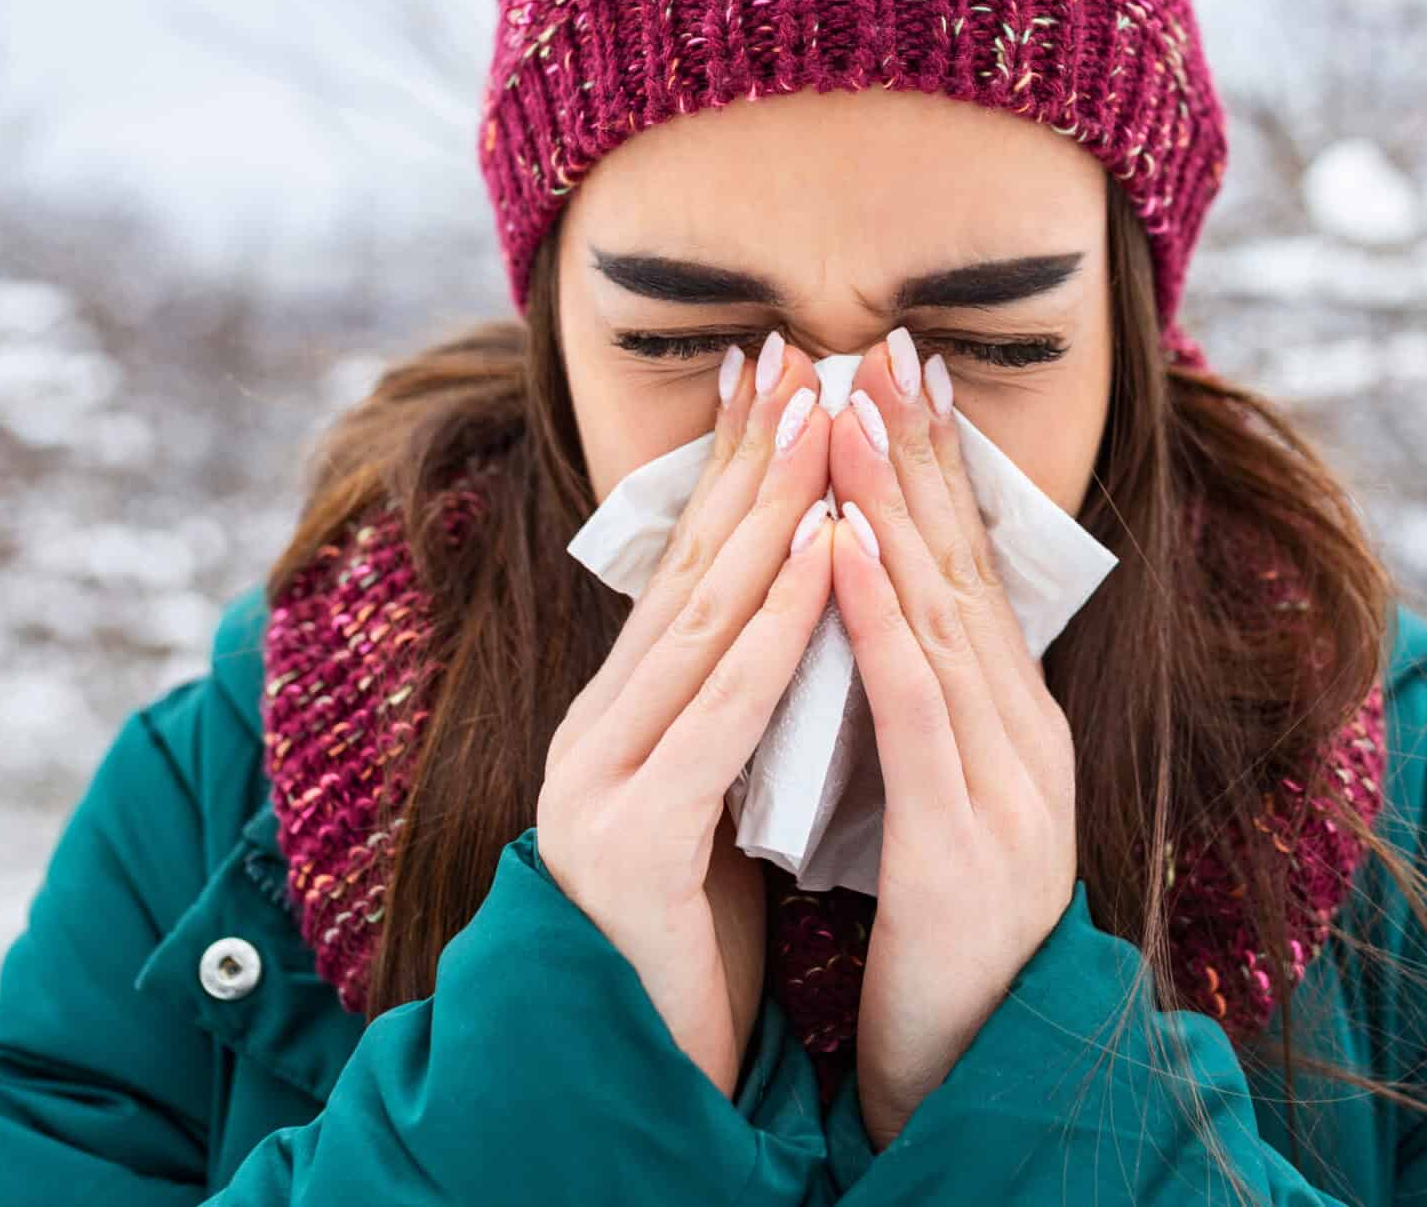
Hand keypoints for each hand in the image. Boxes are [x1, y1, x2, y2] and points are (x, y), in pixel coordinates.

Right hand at [538, 333, 837, 1097]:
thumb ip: (730, 713)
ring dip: (770, 512)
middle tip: (798, 355)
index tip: (773, 377)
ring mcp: (601, 779)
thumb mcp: (715, 799)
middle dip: (749, 461)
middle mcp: (599, 728)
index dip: (732, 472)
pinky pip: (722, 711)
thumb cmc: (691, 941)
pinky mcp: (630, 836)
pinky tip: (827, 555)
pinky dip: (779, 626)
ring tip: (823, 420)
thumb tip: (787, 619)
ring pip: (702, 621)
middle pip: (689, 572)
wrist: (635, 1071)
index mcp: (624, 718)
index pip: (686, 572)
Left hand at [823, 328, 1078, 1146]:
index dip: (934, 469)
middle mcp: (1023, 734)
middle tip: (885, 347)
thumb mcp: (938, 803)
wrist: (982, 1072)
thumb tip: (876, 616)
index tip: (897, 375)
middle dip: (922, 454)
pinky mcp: (968, 839)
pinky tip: (849, 550)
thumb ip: (922, 714)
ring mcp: (1007, 782)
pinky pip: (917, 708)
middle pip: (966, 568)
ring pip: (944, 616)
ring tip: (856, 412)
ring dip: (896, 507)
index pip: (968, 570)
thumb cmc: (943, 943)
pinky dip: (882, 620)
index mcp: (1011, 724)